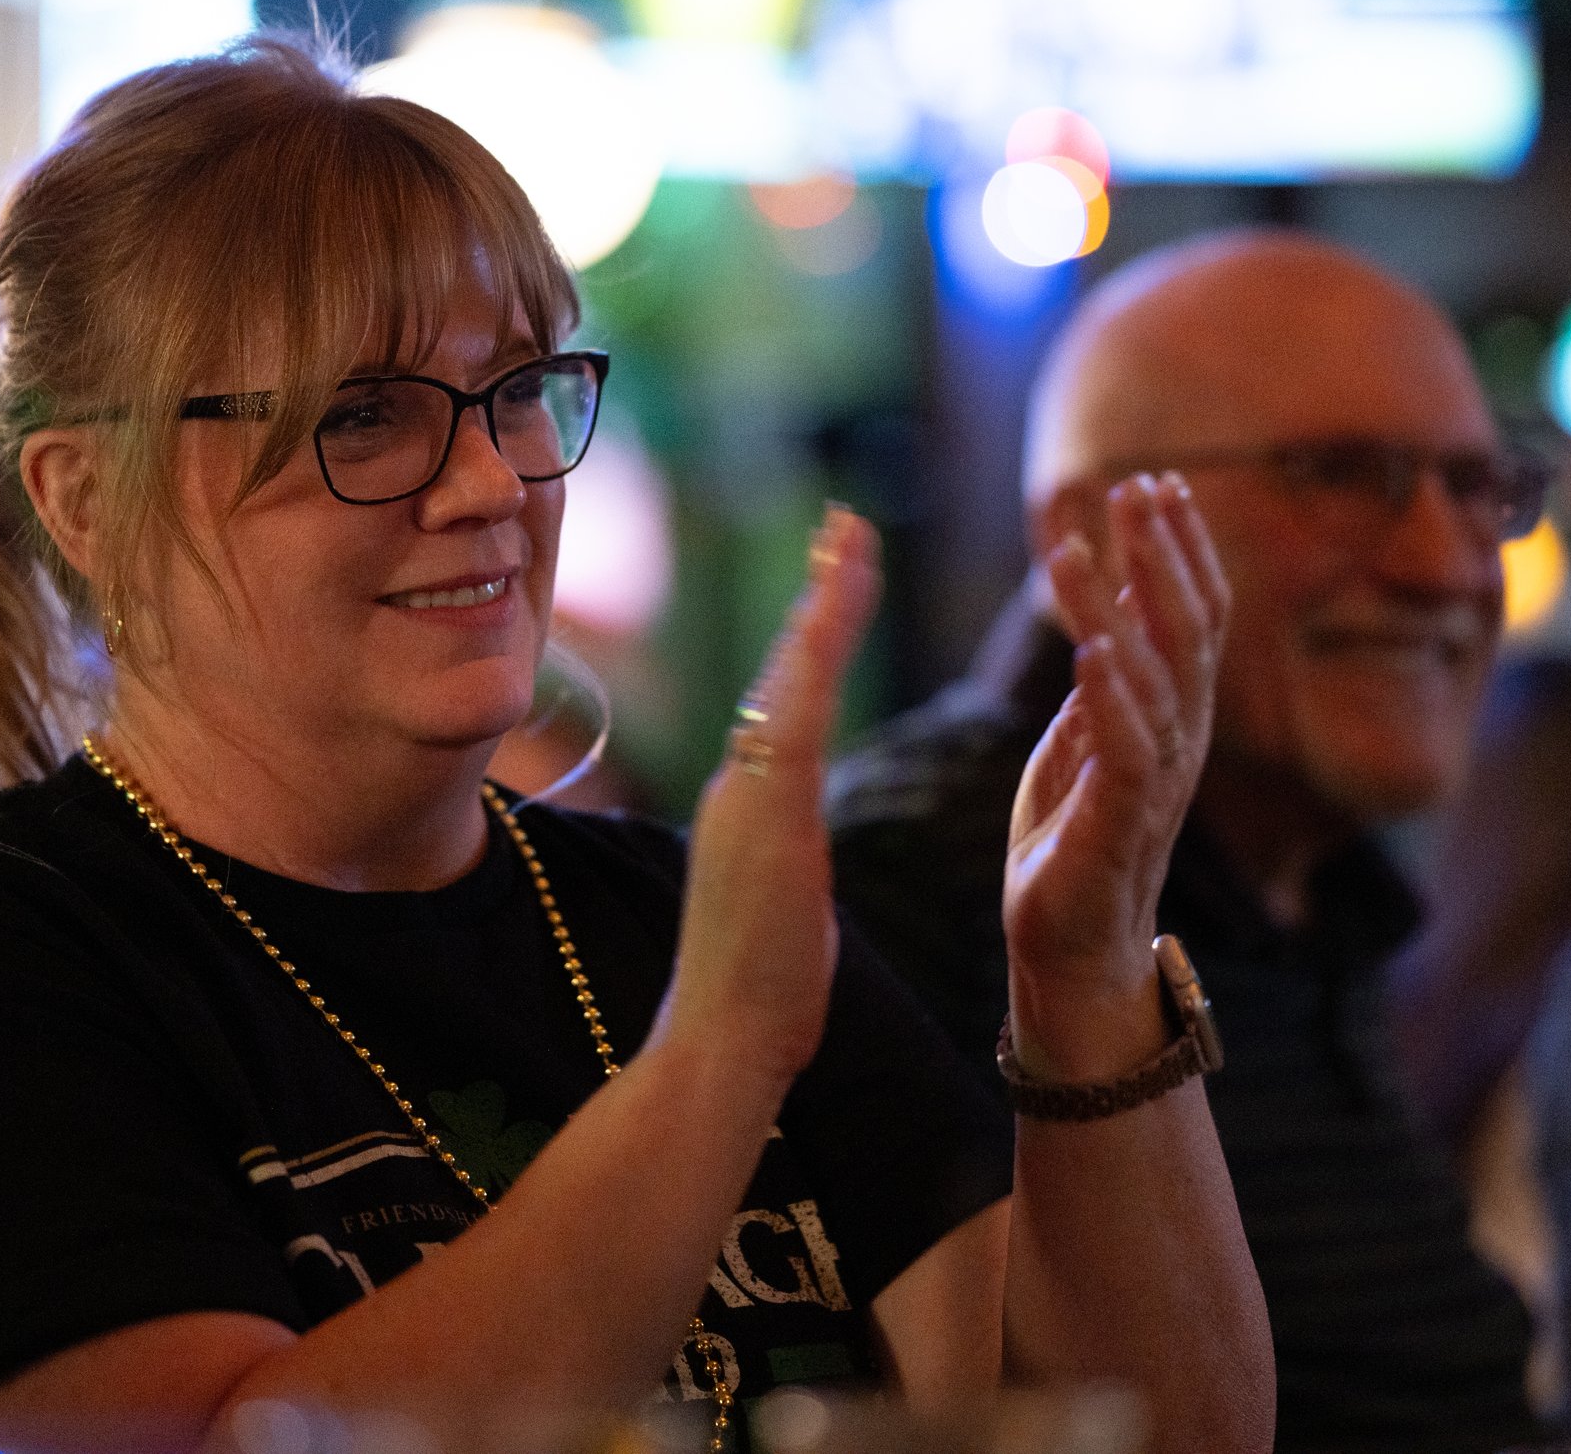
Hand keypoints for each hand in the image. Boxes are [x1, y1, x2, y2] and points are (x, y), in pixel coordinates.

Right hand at [669, 505, 882, 1082]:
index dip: (814, 635)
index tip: (838, 574)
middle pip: (783, 670)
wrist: (719, 1046)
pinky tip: (836, 610)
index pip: (786, 701)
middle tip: (847, 523)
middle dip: (818, 594)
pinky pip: (795, 719)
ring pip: (788, 681)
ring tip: (851, 540)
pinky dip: (814, 658)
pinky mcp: (764, 817)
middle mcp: (740, 787)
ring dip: (822, 605)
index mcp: (751, 805)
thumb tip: (790, 846)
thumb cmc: (757, 992)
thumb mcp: (780, 901)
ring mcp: (746, 798)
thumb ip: (782, 856)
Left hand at [1003, 475, 1227, 1075]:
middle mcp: (1177, 741)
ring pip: (1152, 678)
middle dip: (1162, 554)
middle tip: (1140, 484)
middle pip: (1185, 631)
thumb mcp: (1081, 750)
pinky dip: (1110, 696)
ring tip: (1079, 548)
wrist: (1070, 952)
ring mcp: (1153, 783)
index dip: (1180, 550)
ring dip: (1117, 607)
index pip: (1189, 618)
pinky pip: (1124, 749)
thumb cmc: (1074, 847)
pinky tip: (1092, 648)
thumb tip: (1102, 635)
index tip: (1159, 484)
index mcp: (1170, 718)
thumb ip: (1099, 695)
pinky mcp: (1117, 824)